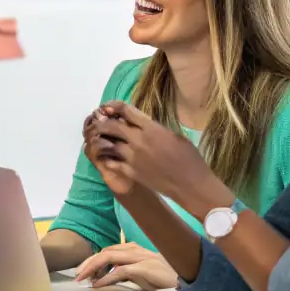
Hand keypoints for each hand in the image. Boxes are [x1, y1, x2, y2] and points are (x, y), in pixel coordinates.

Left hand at [74, 242, 178, 290]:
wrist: (186, 276)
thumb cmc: (163, 276)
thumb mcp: (139, 274)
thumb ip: (123, 273)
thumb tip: (104, 278)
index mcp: (133, 249)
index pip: (107, 251)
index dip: (92, 260)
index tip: (81, 271)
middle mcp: (134, 250)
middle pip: (105, 252)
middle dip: (88, 262)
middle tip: (76, 275)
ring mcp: (139, 257)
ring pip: (109, 257)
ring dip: (92, 267)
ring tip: (82, 278)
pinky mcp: (144, 268)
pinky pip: (121, 271)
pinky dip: (107, 278)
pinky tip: (99, 284)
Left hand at [89, 101, 216, 204]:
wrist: (191, 185)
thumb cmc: (189, 159)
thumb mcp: (174, 136)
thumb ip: (155, 128)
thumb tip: (142, 124)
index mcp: (151, 128)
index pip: (126, 111)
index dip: (113, 106)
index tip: (107, 107)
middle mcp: (138, 140)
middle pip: (111, 126)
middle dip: (102, 121)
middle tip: (98, 121)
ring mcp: (132, 157)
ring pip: (107, 144)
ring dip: (101, 139)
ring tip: (99, 137)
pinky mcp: (130, 172)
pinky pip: (111, 162)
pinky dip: (106, 157)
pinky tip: (106, 155)